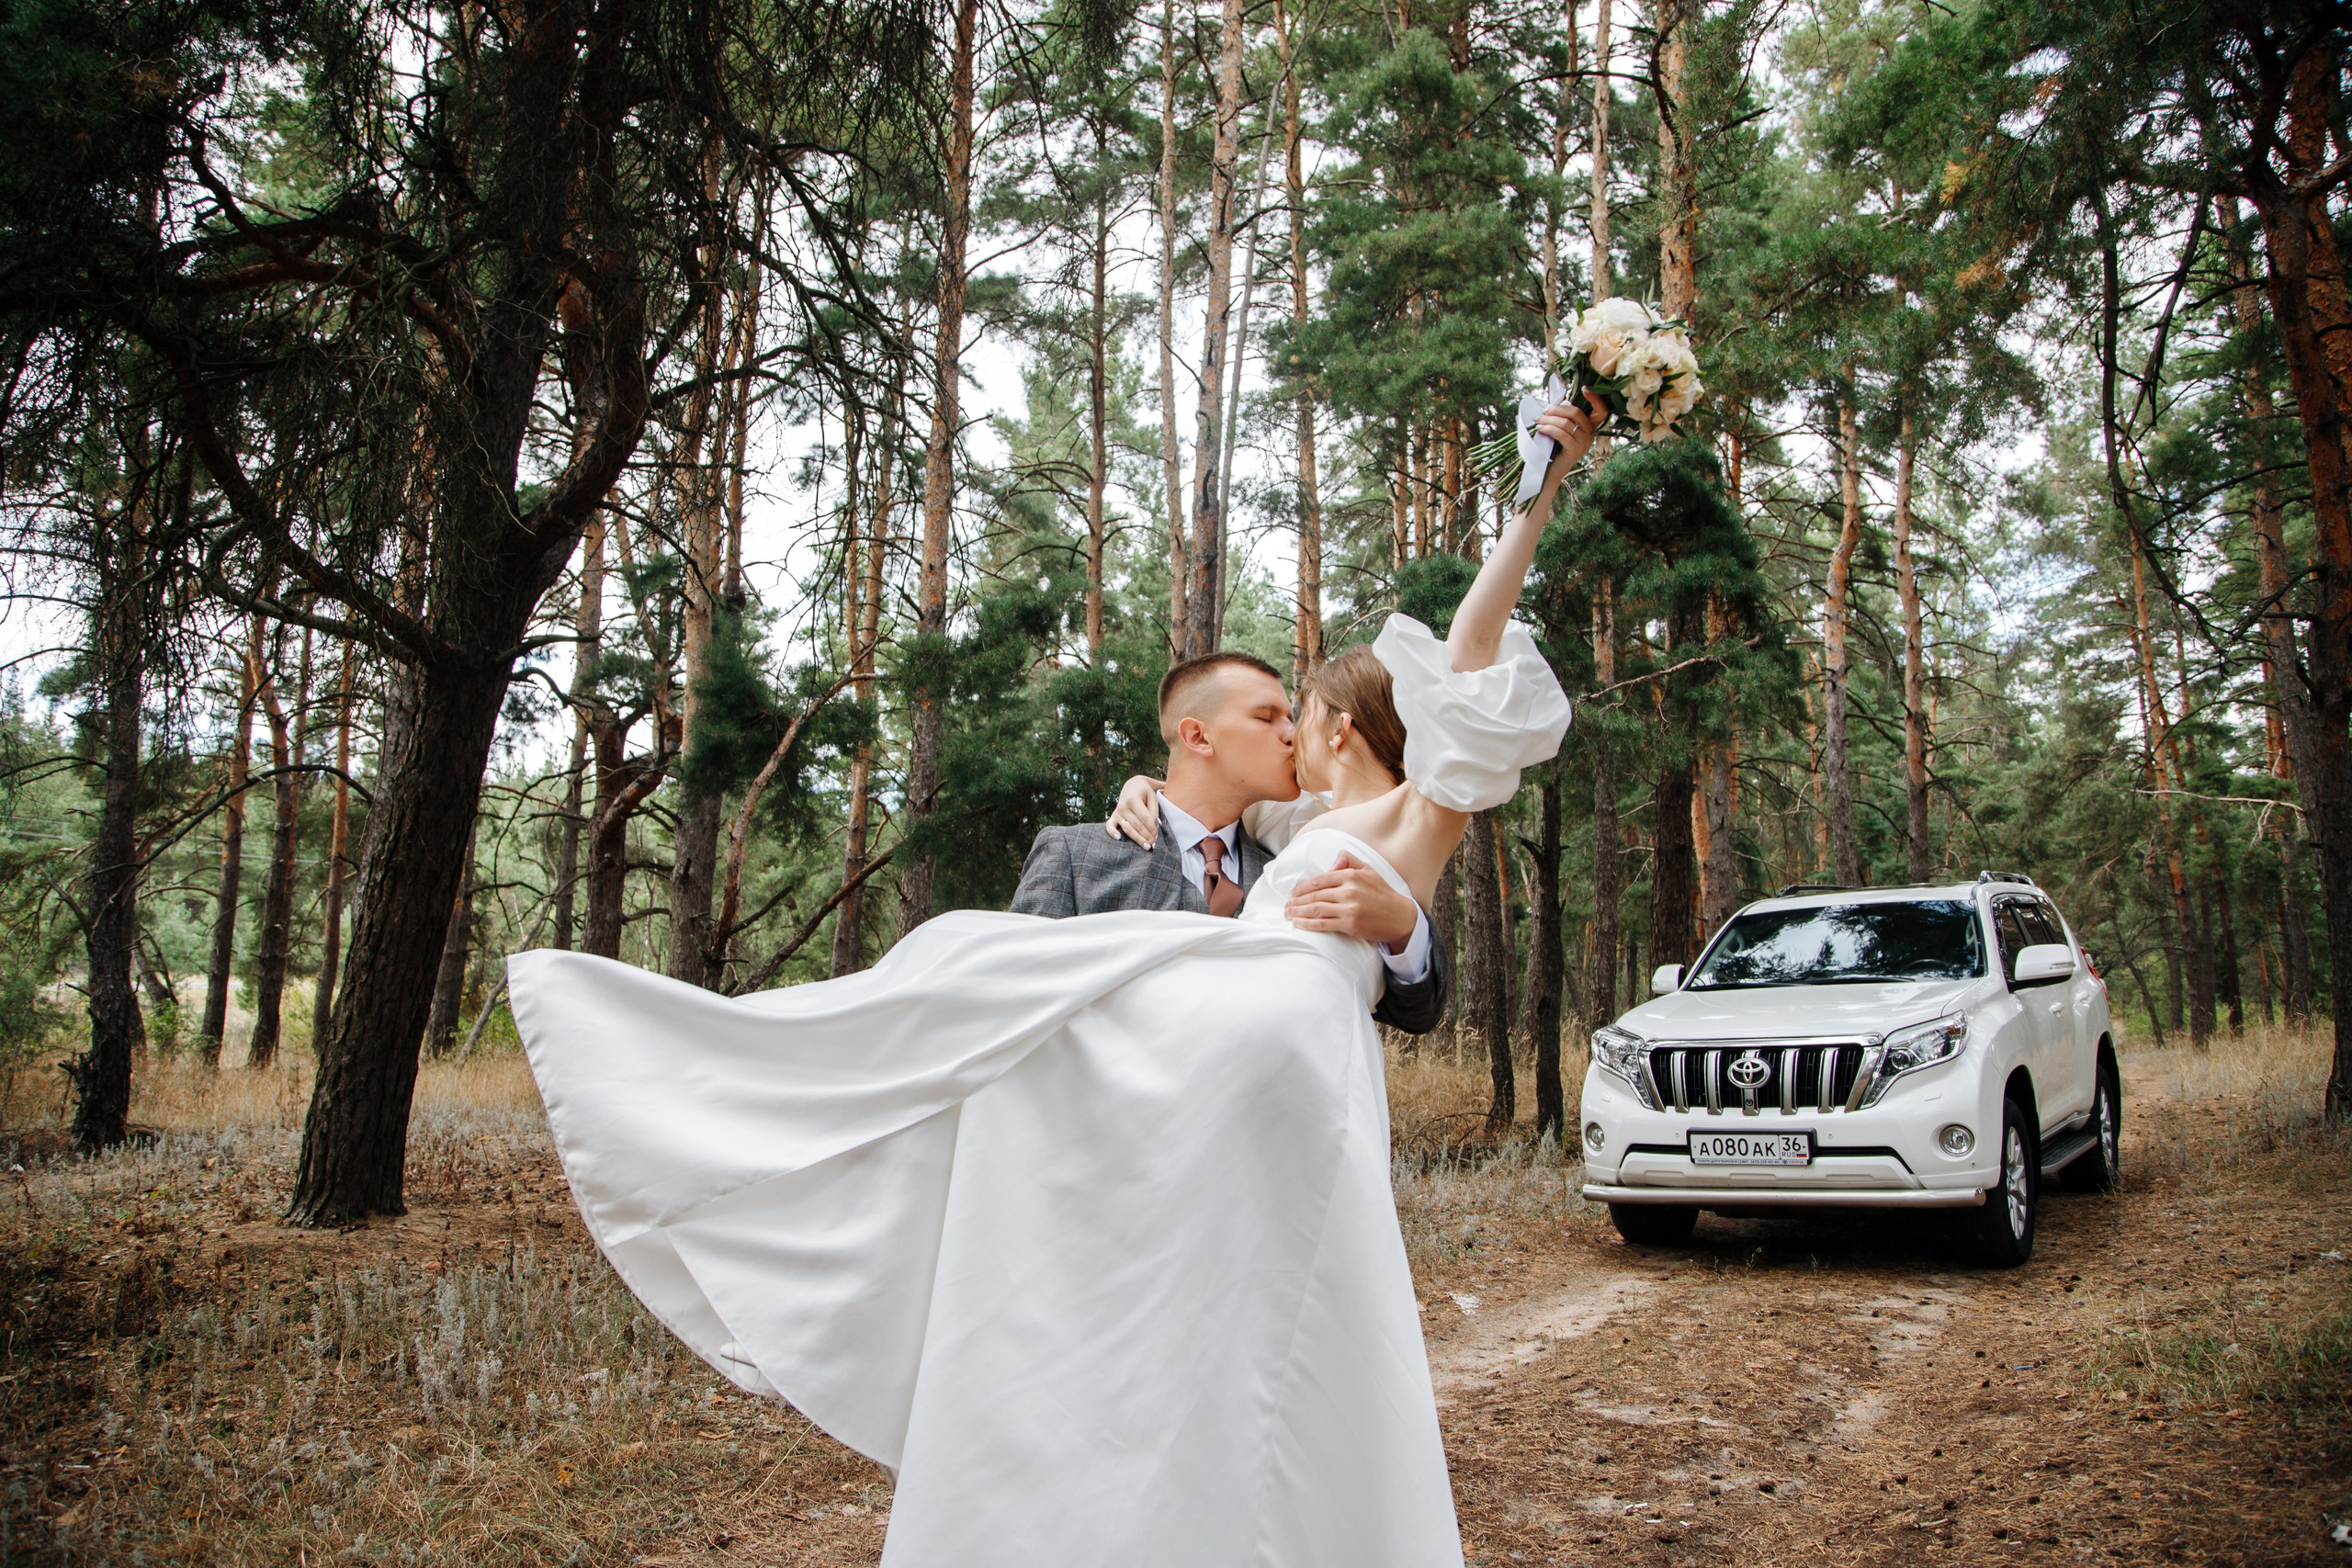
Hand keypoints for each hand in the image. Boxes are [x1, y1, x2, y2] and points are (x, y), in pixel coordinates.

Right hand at [1107, 775, 1164, 844]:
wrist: (1132, 785)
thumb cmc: (1145, 792)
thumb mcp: (1153, 796)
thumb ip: (1154, 810)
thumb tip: (1156, 825)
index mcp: (1133, 799)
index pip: (1145, 818)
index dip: (1153, 828)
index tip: (1159, 836)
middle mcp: (1123, 806)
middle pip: (1137, 825)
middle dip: (1147, 836)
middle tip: (1155, 845)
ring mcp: (1117, 812)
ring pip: (1127, 829)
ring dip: (1137, 839)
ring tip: (1146, 846)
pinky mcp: (1113, 817)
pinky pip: (1109, 826)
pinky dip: (1112, 832)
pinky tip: (1119, 839)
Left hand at [1283, 853, 1419, 946]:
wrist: (1400, 917)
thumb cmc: (1383, 894)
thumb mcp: (1369, 870)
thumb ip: (1350, 861)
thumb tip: (1334, 860)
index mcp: (1351, 876)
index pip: (1320, 880)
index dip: (1303, 887)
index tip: (1294, 892)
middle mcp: (1348, 890)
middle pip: (1315, 895)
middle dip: (1297, 900)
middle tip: (1287, 904)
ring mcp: (1348, 908)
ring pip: (1316, 909)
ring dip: (1298, 911)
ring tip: (1288, 913)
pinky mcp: (1349, 924)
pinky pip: (1323, 923)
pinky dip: (1308, 923)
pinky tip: (1299, 923)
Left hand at [1532, 391, 1606, 484]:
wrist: (1548, 471)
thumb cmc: (1552, 447)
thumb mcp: (1560, 428)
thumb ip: (1563, 416)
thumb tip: (1556, 399)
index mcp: (1589, 426)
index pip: (1601, 410)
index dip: (1595, 398)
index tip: (1584, 389)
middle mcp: (1590, 434)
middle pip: (1577, 412)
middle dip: (1557, 409)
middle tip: (1543, 411)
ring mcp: (1584, 443)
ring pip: (1567, 423)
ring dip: (1550, 419)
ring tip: (1538, 420)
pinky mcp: (1575, 451)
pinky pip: (1562, 434)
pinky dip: (1549, 429)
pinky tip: (1541, 429)